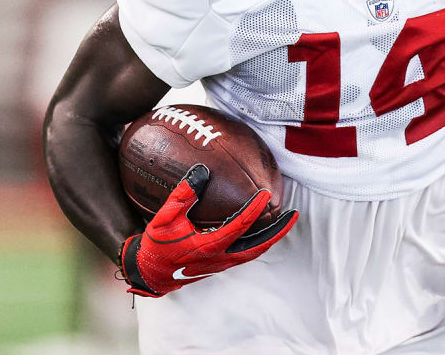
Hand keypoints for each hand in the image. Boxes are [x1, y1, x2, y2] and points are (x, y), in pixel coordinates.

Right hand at [118, 163, 297, 296]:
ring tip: (283, 221)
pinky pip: (245, 253)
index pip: (239, 226)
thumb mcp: (164, 218)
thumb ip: (183, 195)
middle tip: (293, 215)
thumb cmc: (156, 245)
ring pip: (254, 252)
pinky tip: (259, 229)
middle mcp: (220, 259)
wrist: (151, 273)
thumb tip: (202, 170)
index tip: (265, 193)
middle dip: (277, 231)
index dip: (254, 209)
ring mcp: (221, 264)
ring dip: (270, 237)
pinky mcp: (219, 265)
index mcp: (208, 247)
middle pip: (258, 247)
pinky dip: (257, 241)